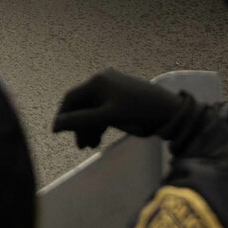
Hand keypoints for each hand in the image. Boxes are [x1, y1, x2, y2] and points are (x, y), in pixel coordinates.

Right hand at [52, 69, 190, 148]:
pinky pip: (104, 109)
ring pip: (93, 109)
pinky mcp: (121, 96)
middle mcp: (102, 81)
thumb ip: (81, 121)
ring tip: (90, 146)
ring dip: (90, 127)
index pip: (71, 98)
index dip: (63, 115)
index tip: (57, 133)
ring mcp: (113, 88)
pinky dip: (100, 123)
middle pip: (82, 105)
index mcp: (97, 82)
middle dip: (79, 125)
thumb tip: (56, 126)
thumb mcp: (108, 117)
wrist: (171, 111)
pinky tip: (100, 138)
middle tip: (80, 146)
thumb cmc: (139, 111)